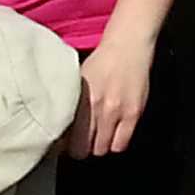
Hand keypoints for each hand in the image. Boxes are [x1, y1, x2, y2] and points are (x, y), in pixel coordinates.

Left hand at [64, 28, 153, 157]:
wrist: (128, 45)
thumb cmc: (100, 61)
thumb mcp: (77, 80)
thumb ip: (71, 104)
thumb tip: (60, 129)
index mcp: (77, 100)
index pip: (66, 140)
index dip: (66, 145)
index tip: (67, 141)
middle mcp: (95, 108)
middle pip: (84, 150)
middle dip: (82, 148)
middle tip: (83, 140)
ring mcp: (116, 112)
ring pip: (102, 150)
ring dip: (99, 146)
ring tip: (99, 136)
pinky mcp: (133, 114)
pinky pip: (121, 144)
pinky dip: (116, 143)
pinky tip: (113, 133)